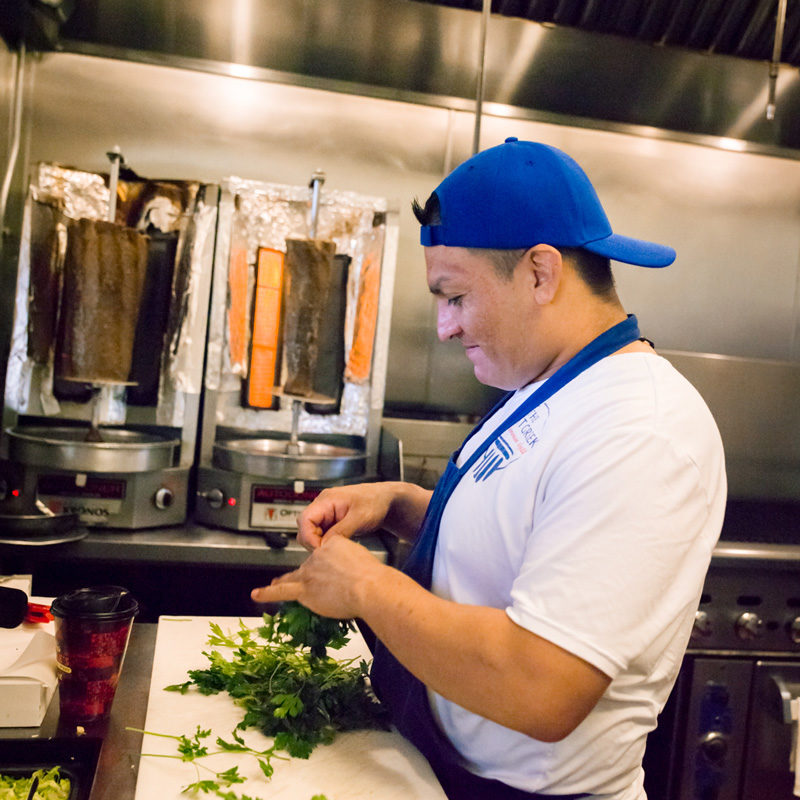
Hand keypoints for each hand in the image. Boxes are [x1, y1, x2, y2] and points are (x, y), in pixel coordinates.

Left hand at [250, 534, 386, 618]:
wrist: (369, 587)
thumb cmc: (373, 578)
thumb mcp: (365, 559)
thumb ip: (355, 564)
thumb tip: (355, 576)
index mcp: (334, 544)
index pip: (326, 554)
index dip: (332, 565)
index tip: (342, 572)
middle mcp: (318, 555)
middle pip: (311, 566)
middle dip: (317, 576)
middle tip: (330, 585)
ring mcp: (309, 572)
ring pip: (294, 576)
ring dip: (284, 580)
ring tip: (274, 583)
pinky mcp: (304, 590)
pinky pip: (282, 591)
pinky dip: (268, 593)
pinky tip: (258, 594)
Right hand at [296, 482, 395, 549]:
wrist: (387, 500)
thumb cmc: (376, 502)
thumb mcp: (359, 518)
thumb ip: (340, 531)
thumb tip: (324, 546)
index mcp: (327, 500)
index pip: (305, 519)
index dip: (308, 537)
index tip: (320, 550)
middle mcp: (323, 505)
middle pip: (305, 527)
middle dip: (313, 542)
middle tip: (329, 552)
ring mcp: (326, 513)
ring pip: (312, 532)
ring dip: (320, 543)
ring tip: (336, 549)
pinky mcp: (331, 521)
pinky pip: (321, 534)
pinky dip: (326, 542)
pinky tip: (338, 547)